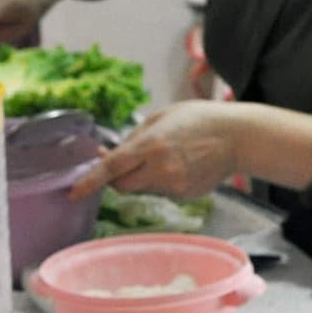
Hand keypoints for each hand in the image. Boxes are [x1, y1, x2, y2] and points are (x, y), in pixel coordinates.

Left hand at [69, 101, 243, 201]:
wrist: (238, 138)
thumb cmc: (199, 119)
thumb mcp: (162, 117)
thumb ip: (134, 138)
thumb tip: (109, 154)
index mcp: (152, 145)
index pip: (112, 168)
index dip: (89, 181)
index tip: (73, 192)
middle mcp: (161, 170)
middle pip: (121, 185)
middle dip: (115, 177)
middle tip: (120, 160)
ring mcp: (174, 186)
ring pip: (141, 188)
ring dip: (141, 176)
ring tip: (165, 155)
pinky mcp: (184, 195)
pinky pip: (161, 191)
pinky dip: (161, 180)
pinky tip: (180, 164)